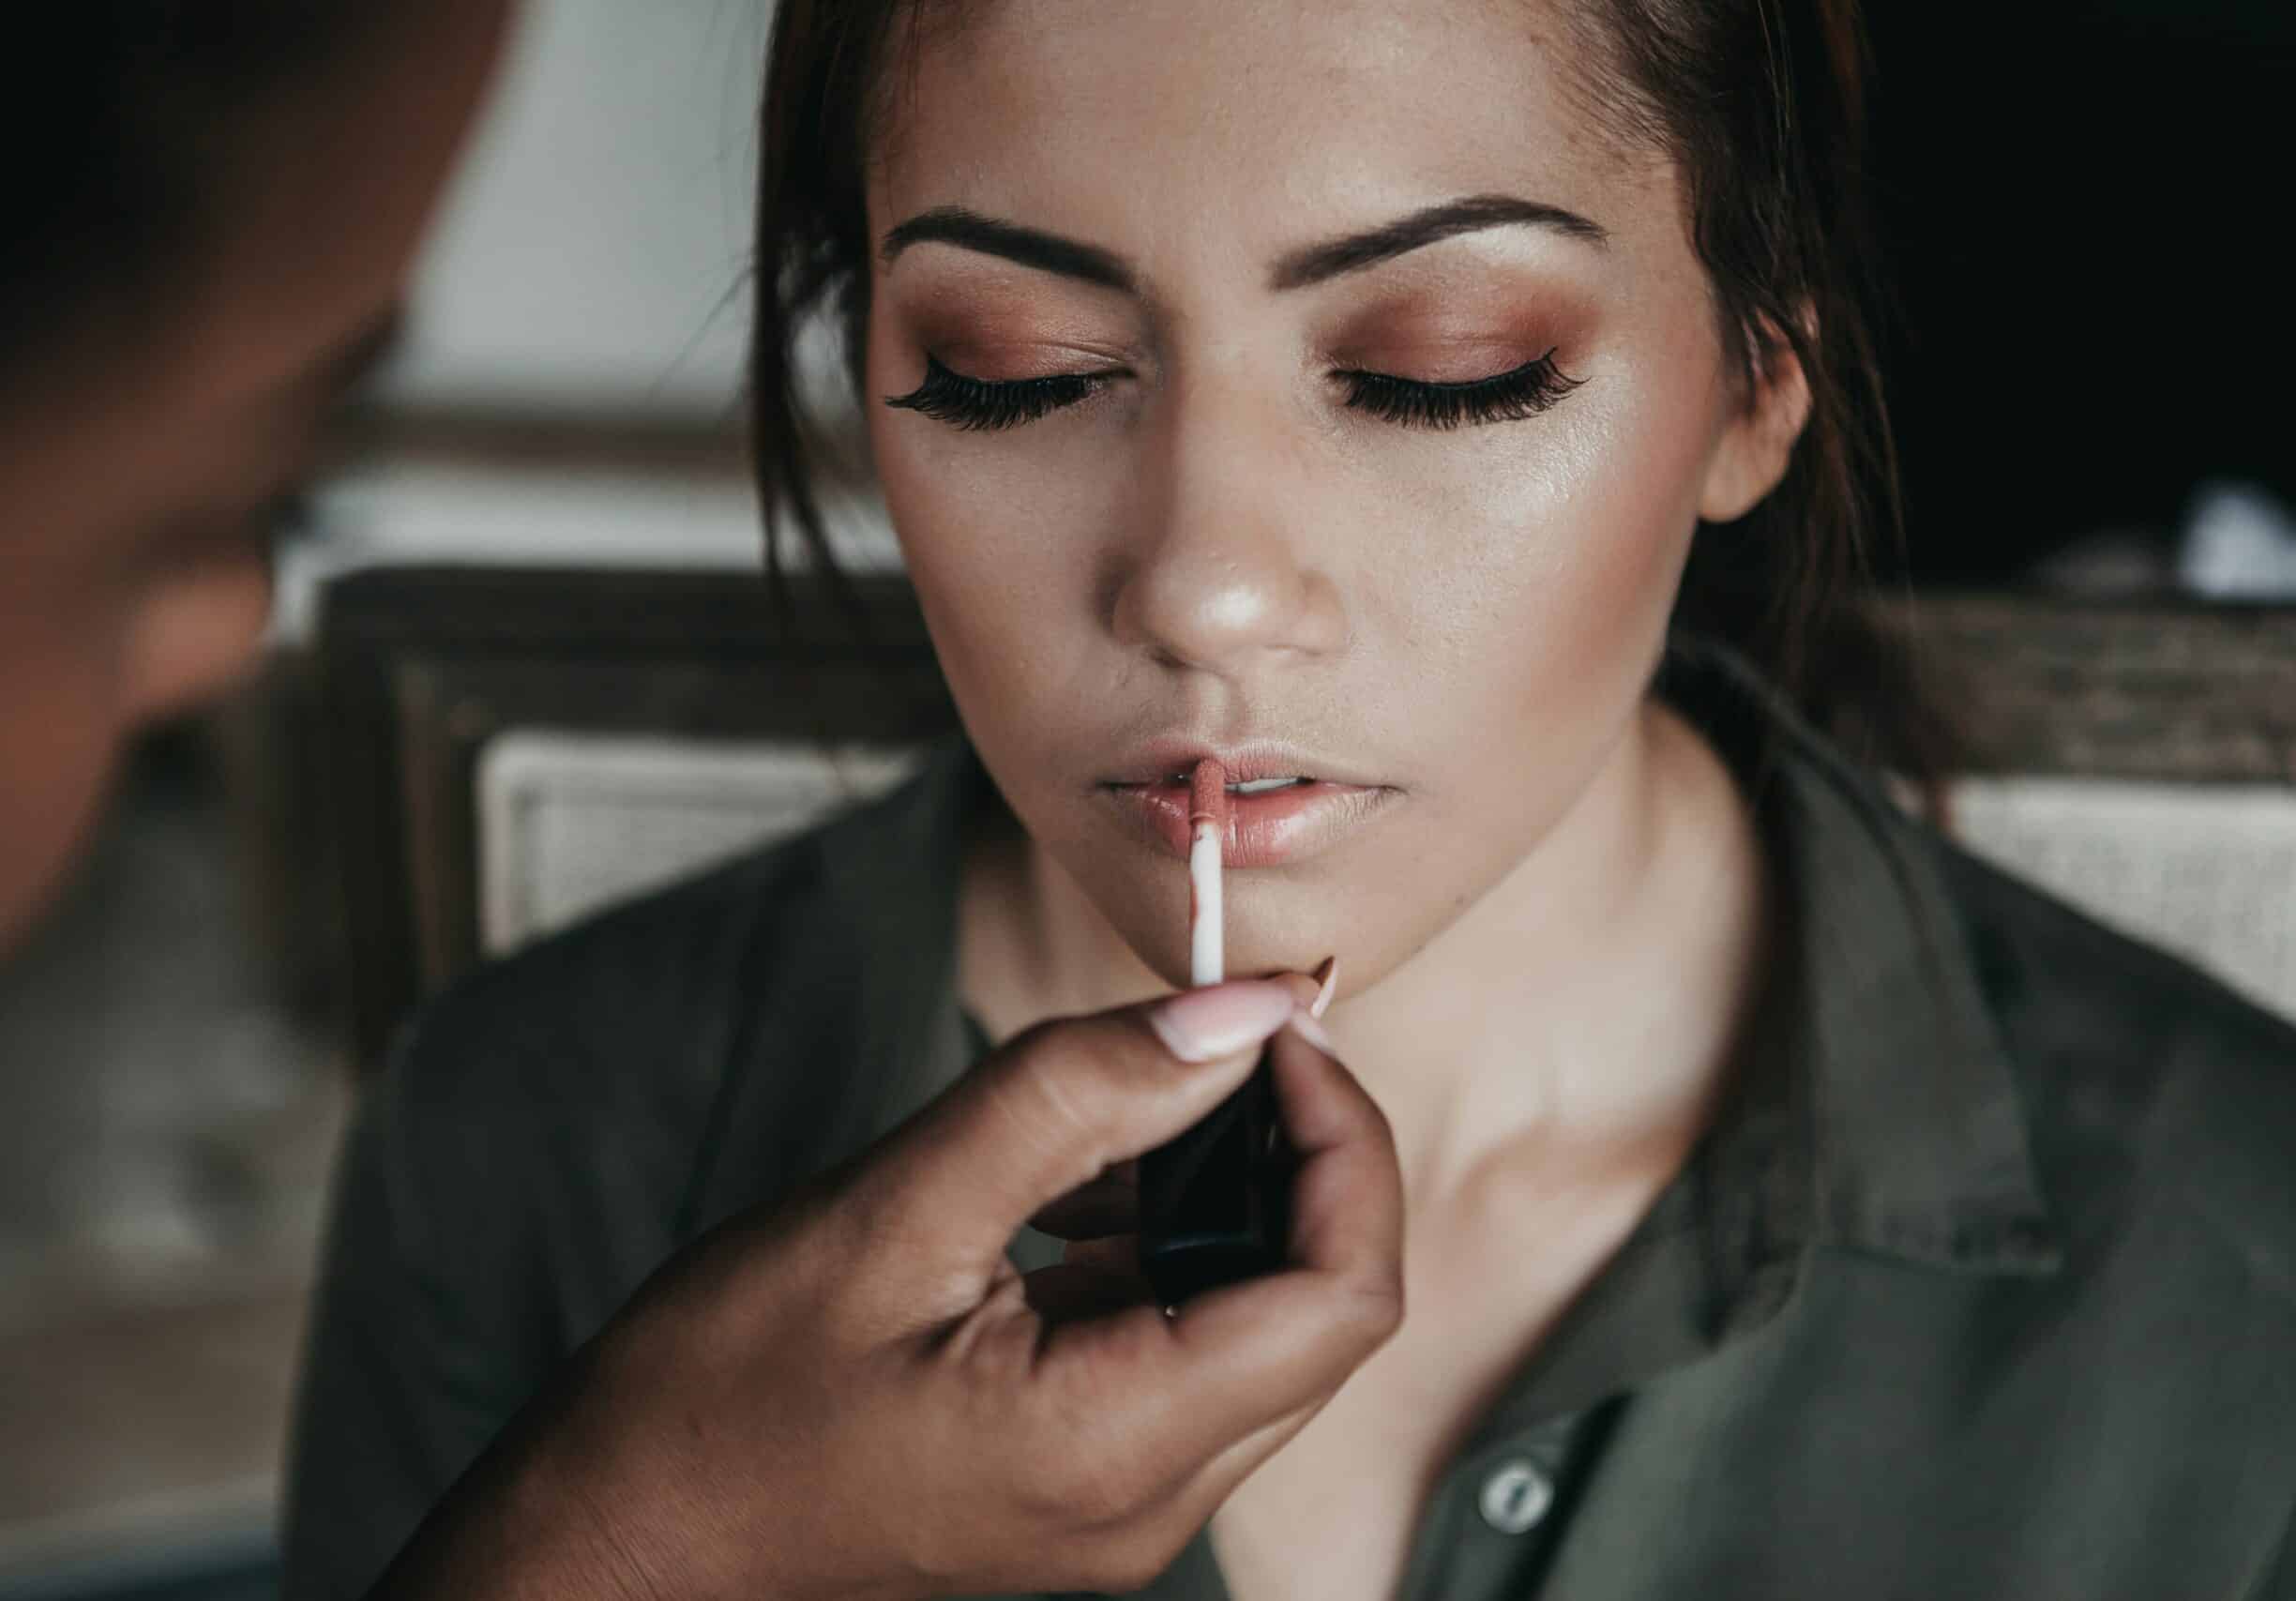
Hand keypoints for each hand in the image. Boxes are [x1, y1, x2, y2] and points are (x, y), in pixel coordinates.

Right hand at [370, 978, 1402, 1600]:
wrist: (612, 1546)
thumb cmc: (710, 1407)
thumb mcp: (890, 1211)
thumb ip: (1075, 1099)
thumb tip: (1232, 1016)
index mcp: (1117, 1446)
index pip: (1346, 1294)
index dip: (1347, 1143)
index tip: (1279, 1032)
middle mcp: (1146, 1503)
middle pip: (1319, 1314)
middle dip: (1296, 1160)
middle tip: (1220, 1042)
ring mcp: (1116, 1509)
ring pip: (1253, 1330)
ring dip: (1223, 1203)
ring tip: (1125, 1109)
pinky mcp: (1076, 1488)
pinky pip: (1174, 1356)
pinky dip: (1156, 1254)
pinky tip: (1069, 1189)